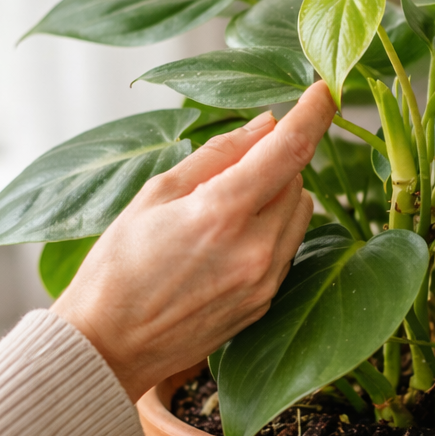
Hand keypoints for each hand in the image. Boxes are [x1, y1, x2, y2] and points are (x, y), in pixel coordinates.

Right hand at [52, 81, 335, 400]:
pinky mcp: (266, 303)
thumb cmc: (117, 267)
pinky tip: (228, 244)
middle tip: (230, 170)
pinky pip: (289, 248)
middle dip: (275, 163)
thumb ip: (217, 155)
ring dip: (278, 197)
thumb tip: (265, 125)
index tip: (326, 88)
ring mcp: (265, 281)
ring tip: (226, 210)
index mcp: (221, 214)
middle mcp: (255, 249)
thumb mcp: (155, 195)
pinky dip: (272, 231)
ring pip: (301, 214)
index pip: (288, 150)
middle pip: (298, 181)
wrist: (108, 347)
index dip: (313, 113)